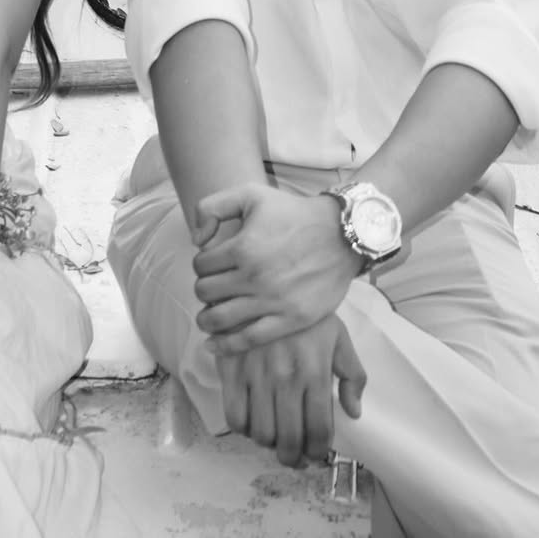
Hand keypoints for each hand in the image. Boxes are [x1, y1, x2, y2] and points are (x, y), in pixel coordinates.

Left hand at [192, 185, 360, 346]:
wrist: (341, 234)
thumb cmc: (294, 213)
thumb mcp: (250, 193)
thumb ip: (212, 207)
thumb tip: (196, 240)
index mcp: (242, 247)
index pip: (201, 265)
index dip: (201, 264)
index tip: (211, 265)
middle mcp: (254, 277)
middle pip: (206, 292)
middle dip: (203, 289)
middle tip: (213, 288)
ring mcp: (272, 301)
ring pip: (220, 318)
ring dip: (207, 319)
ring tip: (208, 317)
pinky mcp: (290, 320)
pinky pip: (249, 339)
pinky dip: (226, 345)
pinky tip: (213, 345)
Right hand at [216, 314, 365, 466]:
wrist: (265, 280)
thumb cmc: (305, 311)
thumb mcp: (338, 336)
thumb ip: (352, 374)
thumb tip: (353, 411)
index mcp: (314, 372)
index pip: (319, 430)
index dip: (318, 452)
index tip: (316, 454)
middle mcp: (285, 378)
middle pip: (288, 439)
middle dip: (293, 457)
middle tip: (294, 455)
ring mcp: (256, 375)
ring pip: (260, 433)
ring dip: (268, 443)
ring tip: (274, 436)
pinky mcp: (231, 368)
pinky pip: (233, 415)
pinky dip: (243, 428)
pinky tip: (252, 420)